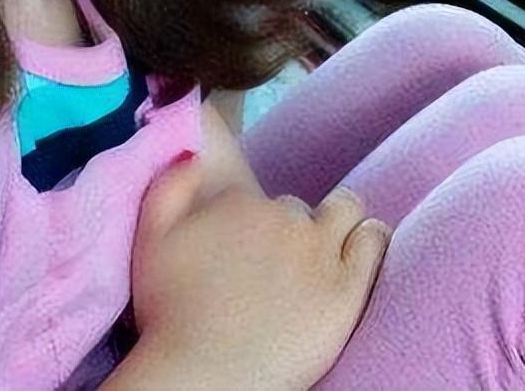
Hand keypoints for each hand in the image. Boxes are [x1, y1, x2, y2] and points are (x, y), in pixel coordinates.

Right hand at [129, 155, 390, 390]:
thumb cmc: (170, 312)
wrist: (205, 376)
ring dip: (340, 220)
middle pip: (299, 209)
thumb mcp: (151, 236)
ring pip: (345, 211)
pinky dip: (371, 237)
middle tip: (281, 265)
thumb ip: (170, 184)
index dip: (256, 225)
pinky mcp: (346, 290)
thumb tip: (193, 155)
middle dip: (292, 228)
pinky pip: (374, 242)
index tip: (249, 253)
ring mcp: (318, 253)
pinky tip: (365, 244)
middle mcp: (283, 218)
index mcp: (240, 203)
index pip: (263, 199)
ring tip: (333, 245)